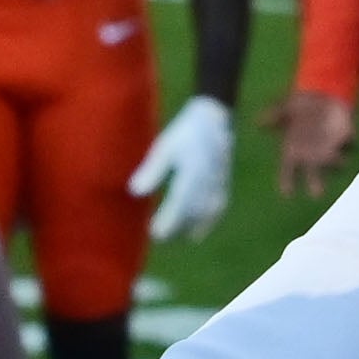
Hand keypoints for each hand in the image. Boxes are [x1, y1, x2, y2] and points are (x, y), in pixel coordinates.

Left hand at [134, 93, 235, 248]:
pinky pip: (217, 208)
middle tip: (160, 238)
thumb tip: (134, 193)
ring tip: (176, 239)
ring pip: (207, 212)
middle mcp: (209, 179)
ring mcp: (219, 182)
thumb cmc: (183, 132)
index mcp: (193, 169)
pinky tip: (195, 232)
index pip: (180, 203)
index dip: (169, 221)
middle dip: (178, 228)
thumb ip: (151, 170)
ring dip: (192, 227)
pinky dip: (207, 222)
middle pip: (193, 211)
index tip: (155, 234)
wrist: (213, 119)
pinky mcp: (224, 184)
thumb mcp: (164, 146)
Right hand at [277, 90, 358, 197]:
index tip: (286, 194)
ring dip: (334, 162)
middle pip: (313, 176)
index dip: (286, 182)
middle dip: (315, 184)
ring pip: (334, 163)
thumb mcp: (286, 108)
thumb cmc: (301, 106)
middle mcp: (311, 156)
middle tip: (316, 194)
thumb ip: (274, 115)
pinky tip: (345, 139)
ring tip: (332, 157)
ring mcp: (329, 150)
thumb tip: (257, 121)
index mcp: (294, 151)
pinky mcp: (345, 139)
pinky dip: (348, 143)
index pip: (288, 171)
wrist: (323, 95)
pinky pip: (349, 145)